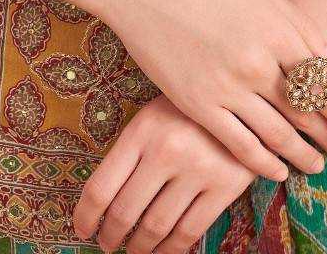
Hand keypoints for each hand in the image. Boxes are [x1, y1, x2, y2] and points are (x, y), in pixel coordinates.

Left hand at [73, 94, 326, 252]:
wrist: (244, 88)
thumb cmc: (189, 106)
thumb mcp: (153, 115)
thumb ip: (130, 153)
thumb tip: (101, 201)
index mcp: (142, 129)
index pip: (102, 187)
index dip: (86, 216)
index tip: (82, 230)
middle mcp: (167, 150)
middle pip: (126, 212)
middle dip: (112, 236)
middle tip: (108, 244)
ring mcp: (198, 169)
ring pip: (157, 226)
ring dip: (140, 247)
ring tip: (134, 250)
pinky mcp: (226, 185)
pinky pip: (191, 231)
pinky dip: (172, 249)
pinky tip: (163, 251)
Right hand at [99, 0, 326, 181]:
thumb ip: (299, 27)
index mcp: (278, 30)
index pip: (324, 84)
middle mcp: (258, 62)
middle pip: (306, 113)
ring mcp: (227, 87)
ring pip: (278, 136)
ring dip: (302, 156)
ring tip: (315, 165)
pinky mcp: (198, 105)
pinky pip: (240, 146)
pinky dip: (264, 164)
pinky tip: (276, 170)